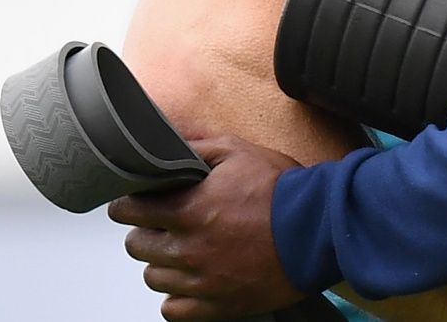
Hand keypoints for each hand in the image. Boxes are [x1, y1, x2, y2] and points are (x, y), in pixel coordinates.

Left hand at [108, 135, 305, 321]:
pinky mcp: (219, 305)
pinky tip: (191, 280)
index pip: (130, 211)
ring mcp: (202, 282)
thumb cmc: (281, 189)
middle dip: (145, 231)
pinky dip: (177, 296)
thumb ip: (197, 146)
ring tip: (181, 251)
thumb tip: (167, 142)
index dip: (127, 204)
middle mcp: (189, 249)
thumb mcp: (238, 151)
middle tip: (162, 224)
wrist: (319, 228)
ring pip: (153, 278)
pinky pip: (174, 310)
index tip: (133, 203)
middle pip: (137, 246)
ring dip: (162, 263)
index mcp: (188, 210)